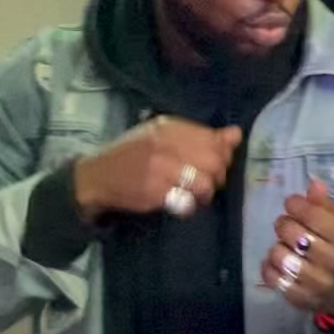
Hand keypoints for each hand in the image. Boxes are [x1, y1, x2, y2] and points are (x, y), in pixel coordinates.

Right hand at [74, 117, 241, 218]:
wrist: (96, 175)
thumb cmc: (134, 155)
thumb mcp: (163, 137)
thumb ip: (201, 136)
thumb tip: (236, 134)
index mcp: (169, 126)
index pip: (214, 139)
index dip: (222, 155)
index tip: (214, 164)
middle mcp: (166, 143)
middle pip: (215, 162)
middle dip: (217, 177)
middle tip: (207, 183)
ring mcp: (159, 168)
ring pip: (205, 183)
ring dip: (204, 194)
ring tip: (194, 195)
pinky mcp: (154, 191)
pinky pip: (187, 202)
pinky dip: (188, 207)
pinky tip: (179, 203)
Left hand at [261, 180, 333, 314]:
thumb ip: (325, 205)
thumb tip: (313, 184)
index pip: (315, 216)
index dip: (297, 205)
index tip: (291, 203)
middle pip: (296, 236)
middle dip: (284, 225)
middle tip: (285, 225)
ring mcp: (318, 284)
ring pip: (282, 258)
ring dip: (277, 247)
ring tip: (283, 246)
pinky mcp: (301, 299)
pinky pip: (274, 279)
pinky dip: (269, 267)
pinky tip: (276, 263)